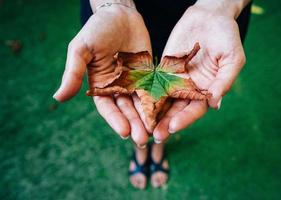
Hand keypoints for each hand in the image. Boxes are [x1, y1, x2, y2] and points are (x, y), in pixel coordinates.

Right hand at [53, 5, 150, 145]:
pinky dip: (159, 103)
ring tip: (154, 132)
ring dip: (147, 119)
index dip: (115, 119)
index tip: (124, 132)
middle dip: (134, 124)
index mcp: (100, 85)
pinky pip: (155, 91)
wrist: (120, 15)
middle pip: (126, 110)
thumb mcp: (81, 49)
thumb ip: (73, 73)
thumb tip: (58, 98)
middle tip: (142, 139)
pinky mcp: (149, 76)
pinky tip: (165, 114)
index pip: (107, 107)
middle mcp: (117, 88)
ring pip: (141, 104)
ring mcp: (134, 82)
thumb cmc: (97, 30)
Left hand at [153, 1, 246, 141]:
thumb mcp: (232, 58)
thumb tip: (215, 104)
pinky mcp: (164, 69)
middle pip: (177, 109)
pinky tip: (137, 103)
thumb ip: (224, 81)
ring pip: (164, 100)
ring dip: (155, 114)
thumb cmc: (226, 36)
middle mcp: (190, 88)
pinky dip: (147, 94)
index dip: (185, 119)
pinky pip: (154, 83)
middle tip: (155, 135)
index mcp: (208, 90)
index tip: (173, 127)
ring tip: (144, 126)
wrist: (209, 16)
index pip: (196, 109)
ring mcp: (176, 79)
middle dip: (167, 123)